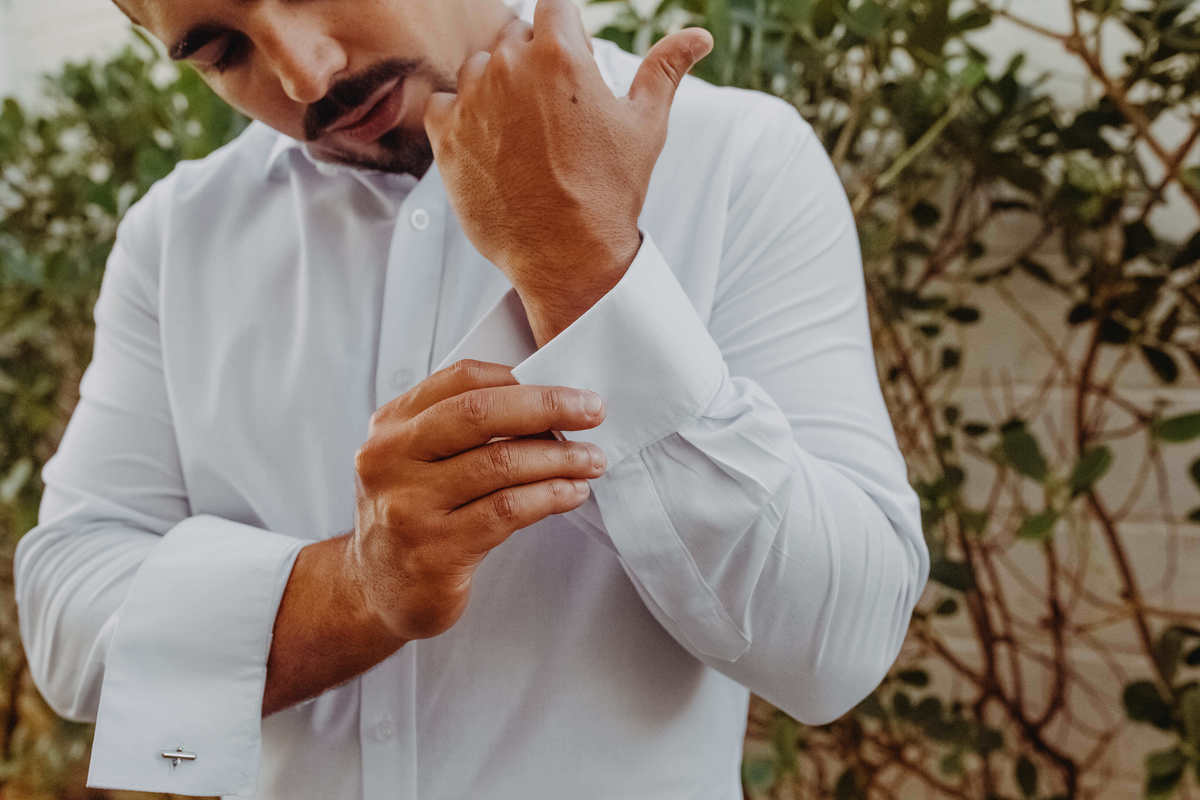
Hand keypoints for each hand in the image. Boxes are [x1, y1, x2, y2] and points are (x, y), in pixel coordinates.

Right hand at [347, 359, 606, 640]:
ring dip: (559, 458)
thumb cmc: (414, 516)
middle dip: (547, 407)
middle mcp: (391, 460)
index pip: (462, 380)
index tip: (570, 390)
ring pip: (500, 464)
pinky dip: (549, 496)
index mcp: (391, 426)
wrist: (377, 592)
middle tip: (594, 412)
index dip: (523, 380)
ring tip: (592, 460)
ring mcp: (409, 507)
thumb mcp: (417, 460)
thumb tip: (548, 403)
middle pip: (479, 414)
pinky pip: (506, 511)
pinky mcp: (435, 551)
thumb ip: (463, 428)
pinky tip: (572, 493)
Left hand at [422, 0, 712, 313]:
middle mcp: (510, 67)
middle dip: (534, 61)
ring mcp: (473, 99)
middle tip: (554, 114)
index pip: (554, 6)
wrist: (566, 256)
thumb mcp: (645, 126)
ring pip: (479, 67)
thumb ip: (665, 69)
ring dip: (496, 88)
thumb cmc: (610, 191)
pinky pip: (445, 104)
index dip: (566, 34)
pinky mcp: (446, 134)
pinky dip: (463, 118)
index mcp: (560, 54)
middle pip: (515, 36)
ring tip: (524, 135)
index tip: (574, 64)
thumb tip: (698, 36)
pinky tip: (491, 148)